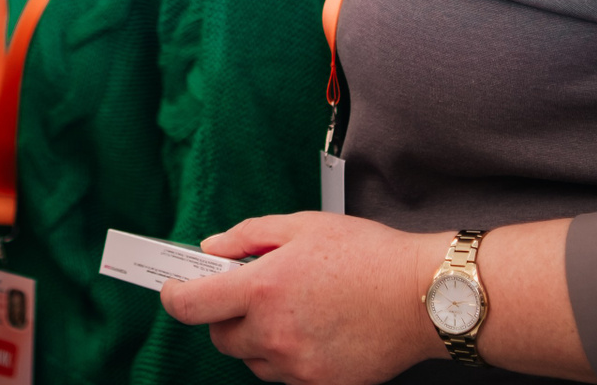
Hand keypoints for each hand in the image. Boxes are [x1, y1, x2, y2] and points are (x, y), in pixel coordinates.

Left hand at [159, 212, 445, 384]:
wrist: (423, 296)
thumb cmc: (369, 255)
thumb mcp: (303, 226)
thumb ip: (248, 236)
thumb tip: (212, 249)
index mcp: (263, 288)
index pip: (191, 305)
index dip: (174, 296)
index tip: (174, 289)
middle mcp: (273, 332)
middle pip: (220, 336)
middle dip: (226, 314)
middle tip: (254, 292)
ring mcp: (296, 364)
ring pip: (252, 359)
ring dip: (257, 338)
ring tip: (294, 309)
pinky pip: (284, 375)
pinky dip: (287, 356)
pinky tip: (314, 330)